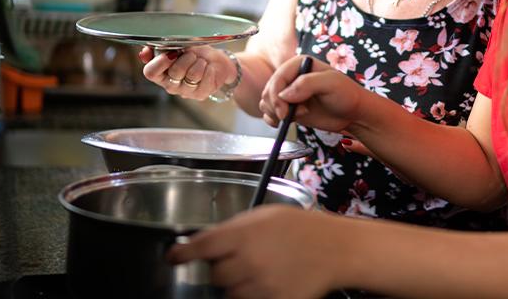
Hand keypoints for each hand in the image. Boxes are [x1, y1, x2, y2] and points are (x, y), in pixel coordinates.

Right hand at [139, 45, 235, 100]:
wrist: (213, 61)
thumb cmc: (193, 53)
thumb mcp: (176, 45)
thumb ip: (157, 47)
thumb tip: (144, 52)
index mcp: (159, 73)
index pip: (150, 72)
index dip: (161, 61)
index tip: (173, 51)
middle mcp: (170, 85)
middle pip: (175, 71)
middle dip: (186, 57)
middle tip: (191, 53)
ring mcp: (185, 91)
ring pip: (192, 74)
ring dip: (199, 62)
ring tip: (200, 60)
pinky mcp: (200, 94)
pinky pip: (204, 80)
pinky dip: (208, 69)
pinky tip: (208, 68)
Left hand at [166, 205, 342, 298]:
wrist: (335, 249)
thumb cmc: (301, 227)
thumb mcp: (265, 216)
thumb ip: (234, 229)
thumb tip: (208, 242)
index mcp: (243, 235)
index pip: (201, 247)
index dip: (182, 253)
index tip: (172, 257)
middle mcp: (248, 262)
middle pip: (214, 275)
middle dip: (221, 268)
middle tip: (238, 260)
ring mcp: (260, 287)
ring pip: (229, 294)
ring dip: (236, 285)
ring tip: (258, 270)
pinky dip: (253, 294)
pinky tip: (268, 281)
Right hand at [259, 55, 364, 131]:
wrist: (353, 113)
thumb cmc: (347, 94)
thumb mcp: (331, 84)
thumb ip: (307, 84)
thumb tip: (284, 95)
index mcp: (298, 64)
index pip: (278, 78)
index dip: (276, 95)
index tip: (284, 111)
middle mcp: (291, 77)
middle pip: (269, 90)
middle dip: (276, 106)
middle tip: (292, 115)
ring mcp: (289, 93)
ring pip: (266, 102)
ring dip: (275, 113)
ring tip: (297, 116)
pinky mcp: (289, 108)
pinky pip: (269, 112)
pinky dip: (271, 119)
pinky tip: (281, 123)